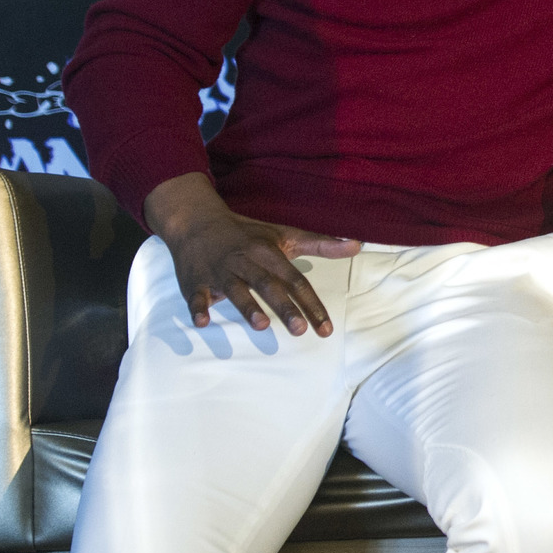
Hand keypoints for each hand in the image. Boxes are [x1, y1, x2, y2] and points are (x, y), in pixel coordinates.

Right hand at [144, 172, 361, 335]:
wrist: (198, 222)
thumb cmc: (249, 234)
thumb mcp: (285, 235)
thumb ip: (320, 245)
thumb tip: (357, 246)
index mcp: (268, 253)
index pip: (295, 280)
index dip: (311, 303)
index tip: (326, 328)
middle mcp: (246, 262)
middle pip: (268, 285)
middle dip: (285, 308)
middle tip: (301, 330)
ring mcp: (219, 271)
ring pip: (235, 290)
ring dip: (247, 307)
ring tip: (262, 325)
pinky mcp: (194, 280)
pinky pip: (195, 295)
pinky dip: (198, 307)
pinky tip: (203, 322)